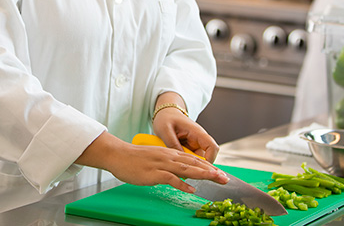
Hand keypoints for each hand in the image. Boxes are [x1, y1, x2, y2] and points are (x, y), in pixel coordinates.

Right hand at [76, 132, 227, 192]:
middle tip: (225, 178)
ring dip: (203, 175)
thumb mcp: (156, 159)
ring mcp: (162, 164)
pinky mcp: (154, 173)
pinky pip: (171, 178)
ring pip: (187, 169)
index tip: (220, 173)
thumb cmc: (135, 159)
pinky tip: (192, 189)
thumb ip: (169, 165)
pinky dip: (183, 184)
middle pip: (194, 163)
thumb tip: (182, 174)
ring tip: (216, 179)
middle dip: (211, 171)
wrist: (118, 154)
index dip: (208, 167)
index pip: (193, 160)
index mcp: (170, 154)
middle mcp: (169, 157)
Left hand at [152, 93, 219, 162]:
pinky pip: (191, 160)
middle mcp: (199, 139)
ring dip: (190, 166)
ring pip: (199, 161)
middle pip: (207, 157)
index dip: (210, 159)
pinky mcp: (190, 149)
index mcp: (196, 132)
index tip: (201, 169)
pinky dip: (186, 164)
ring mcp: (195, 145)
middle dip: (200, 167)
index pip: (212, 147)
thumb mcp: (165, 130)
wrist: (164, 114)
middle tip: (187, 173)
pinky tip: (177, 166)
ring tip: (178, 168)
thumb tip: (181, 159)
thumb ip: (173, 144)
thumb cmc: (166, 118)